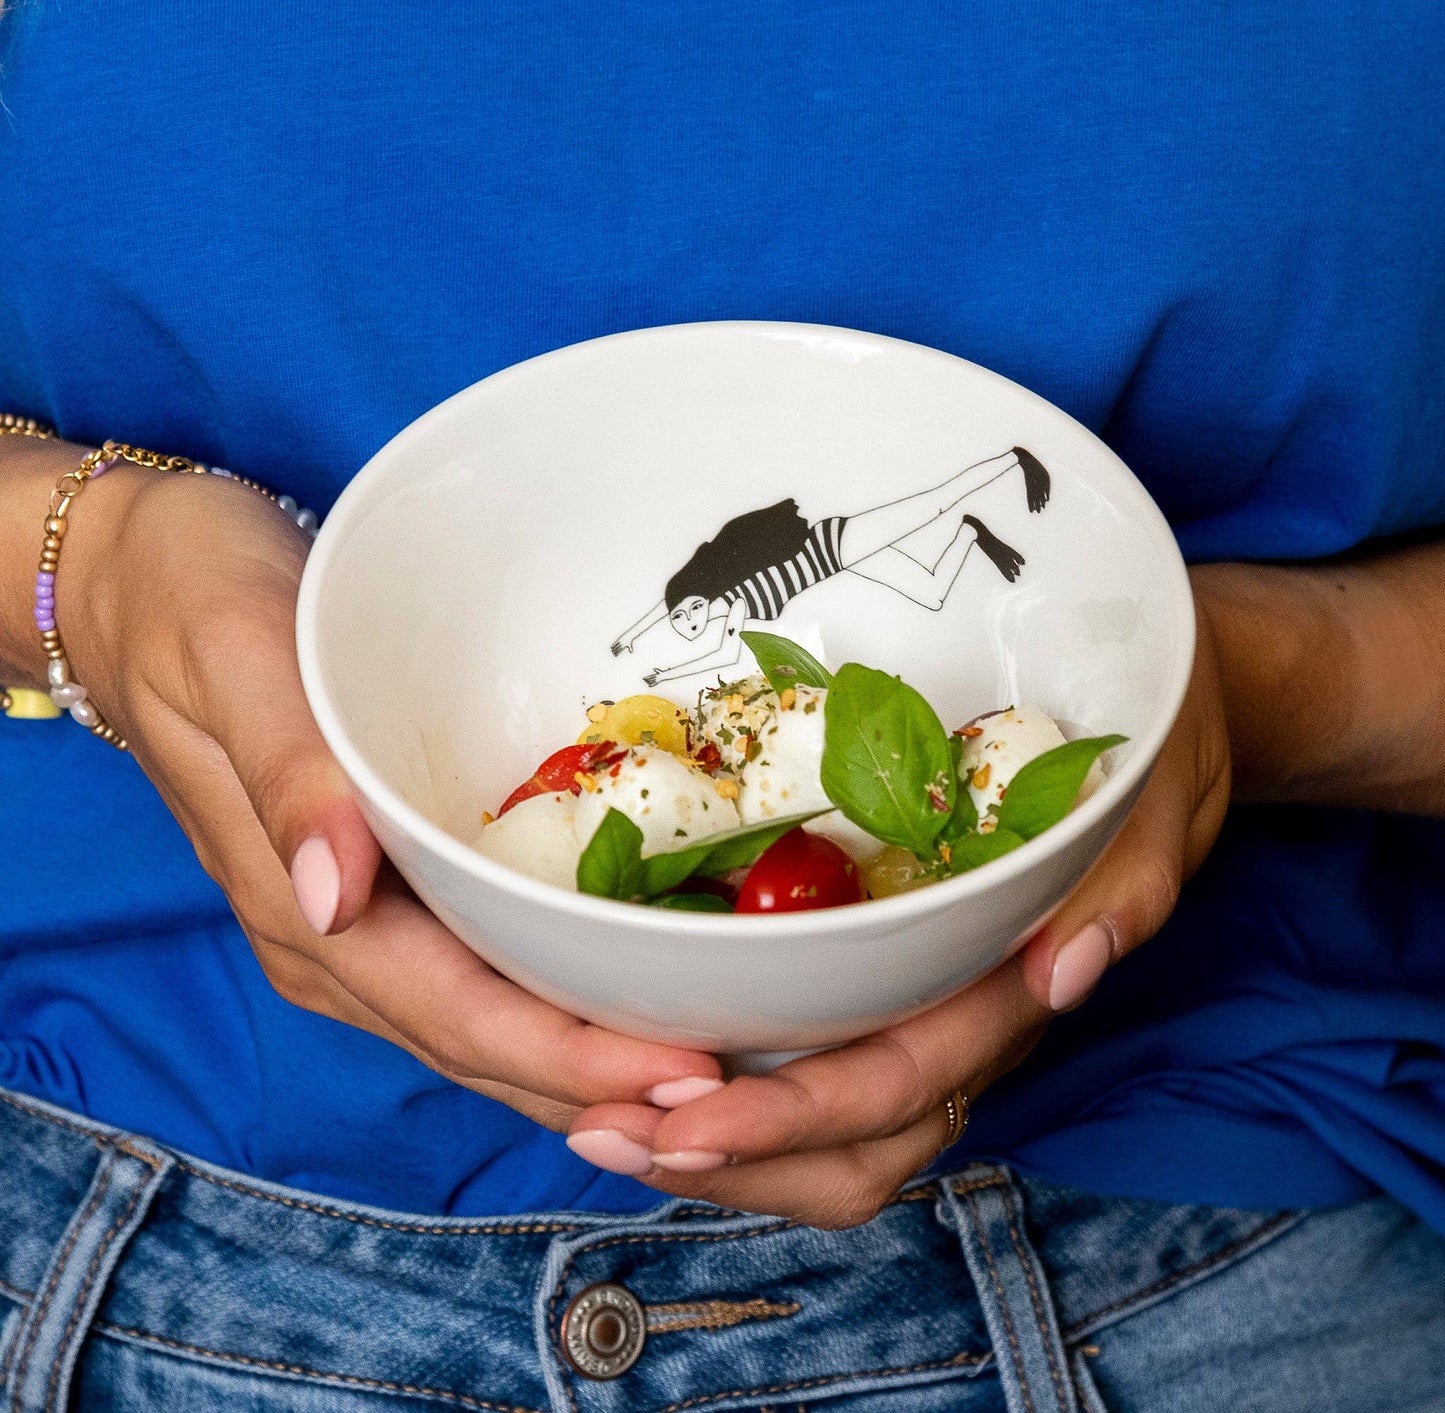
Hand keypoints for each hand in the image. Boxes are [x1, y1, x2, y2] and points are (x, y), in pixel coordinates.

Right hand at [55, 466, 721, 1130]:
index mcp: (298, 904)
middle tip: (734, 1092)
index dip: (566, 1057)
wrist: (142, 578)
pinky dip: (556, 1005)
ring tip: (706, 1072)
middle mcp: (331, 938)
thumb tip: (333, 897)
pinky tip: (624, 1001)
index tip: (680, 1076)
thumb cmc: (192, 599)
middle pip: (481, 1044)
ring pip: (485, 1026)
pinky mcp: (384, 887)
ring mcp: (357, 921)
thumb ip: (287, 777)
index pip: (451, 1012)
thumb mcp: (231, 656)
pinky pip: (481, 972)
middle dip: (602, 1082)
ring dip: (588, 1062)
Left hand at [566, 592, 1230, 1225]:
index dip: (790, 1116)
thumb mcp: (1149, 800)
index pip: (899, 1081)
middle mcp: (959, 1026)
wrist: (1148, 738)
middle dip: (726, 1158)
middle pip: (849, 1147)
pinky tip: (645, 1064)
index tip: (678, 1123)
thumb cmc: (1144, 761)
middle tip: (598, 1132)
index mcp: (1010, 993)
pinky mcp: (882, 987)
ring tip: (598, 1121)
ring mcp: (920, 1014)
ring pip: (823, 1138)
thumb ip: (1124, 883)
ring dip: (712, 1145)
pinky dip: (726, 1087)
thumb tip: (1067, 970)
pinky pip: (806, 1069)